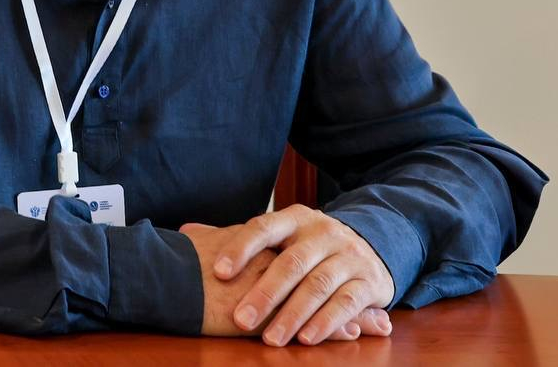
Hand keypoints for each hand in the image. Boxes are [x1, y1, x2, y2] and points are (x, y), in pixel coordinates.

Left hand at [212, 204, 394, 345]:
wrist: (373, 247)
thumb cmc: (310, 246)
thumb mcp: (281, 236)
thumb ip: (237, 238)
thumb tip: (185, 231)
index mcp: (295, 218)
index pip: (264, 227)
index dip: (240, 248)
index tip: (218, 272)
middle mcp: (323, 232)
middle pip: (291, 262)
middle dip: (265, 293)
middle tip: (240, 319)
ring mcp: (348, 255)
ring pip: (318, 285)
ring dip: (292, 314)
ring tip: (270, 339)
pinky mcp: (369, 281)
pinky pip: (346, 302)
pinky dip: (326, 322)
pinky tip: (306, 339)